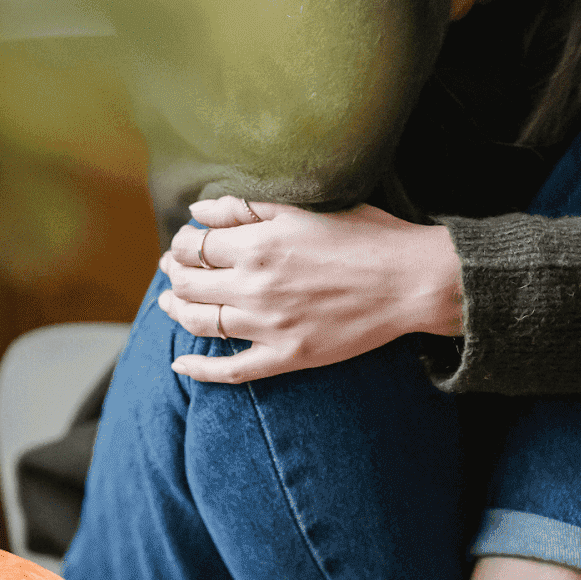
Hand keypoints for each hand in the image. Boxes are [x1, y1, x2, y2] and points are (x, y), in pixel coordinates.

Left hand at [156, 195, 463, 383]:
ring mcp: (269, 326)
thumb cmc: (364, 235)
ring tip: (170, 303)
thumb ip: (246, 208)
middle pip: (189, 283)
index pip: (194, 246)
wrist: (411, 281)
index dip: (182, 243)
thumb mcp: (304, 208)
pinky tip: (180, 366)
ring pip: (200, 323)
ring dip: (176, 311)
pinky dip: (199, 371)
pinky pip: (231, 371)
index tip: (185, 243)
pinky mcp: (287, 357)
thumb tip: (198, 212)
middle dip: (173, 274)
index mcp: (258, 244)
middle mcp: (255, 286)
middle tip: (171, 269)